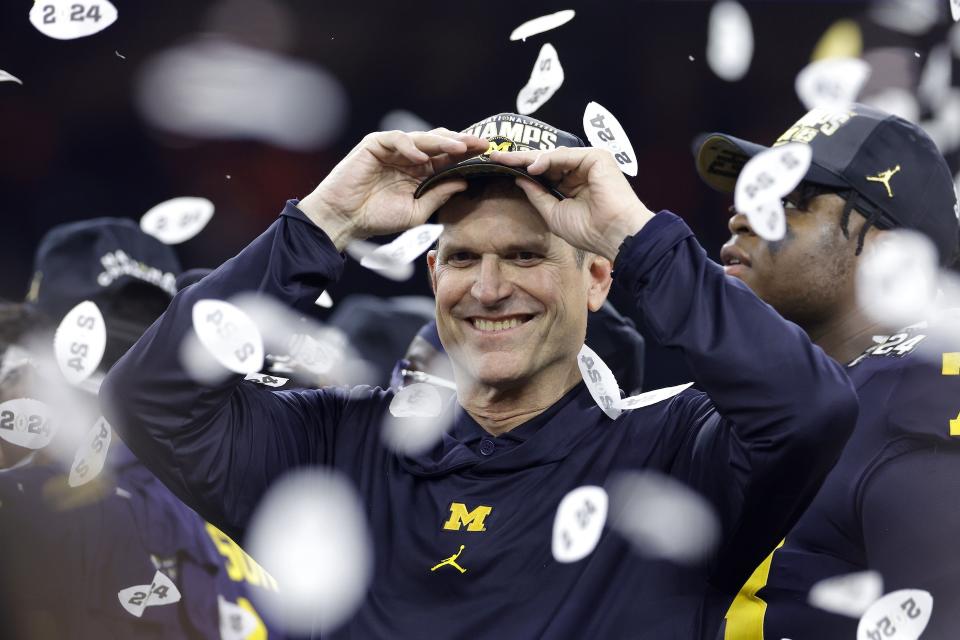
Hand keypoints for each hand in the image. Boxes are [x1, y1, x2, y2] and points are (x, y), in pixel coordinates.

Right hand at [299, 129, 488, 249]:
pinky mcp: (375, 144)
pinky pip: (397, 139)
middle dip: (462, 142)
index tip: (489, 156)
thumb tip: (464, 182)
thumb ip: (439, 195)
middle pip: (440, 143)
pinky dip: (411, 146)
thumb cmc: (377, 217)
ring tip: (460, 147)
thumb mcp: (417, 211)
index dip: (467, 155)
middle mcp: (410, 156)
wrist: (345, 219)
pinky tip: (423, 157)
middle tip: (482, 144)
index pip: (448, 158)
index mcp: (421, 171)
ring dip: (443, 142)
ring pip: (423, 138)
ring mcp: (393, 148)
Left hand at [489, 147, 654, 261]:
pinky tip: (533, 168)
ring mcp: (589, 162)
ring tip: (507, 160)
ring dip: (529, 158)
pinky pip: (567, 155)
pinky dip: (549, 160)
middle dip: (519, 158)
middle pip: (545, 161)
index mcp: (572, 185)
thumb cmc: (588, 230)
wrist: (613, 234)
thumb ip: (537, 194)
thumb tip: (519, 178)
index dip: (521, 169)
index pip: (543, 173)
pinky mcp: (597, 157)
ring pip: (554, 156)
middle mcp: (580, 171)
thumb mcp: (553, 213)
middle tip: (495, 155)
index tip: (498, 166)